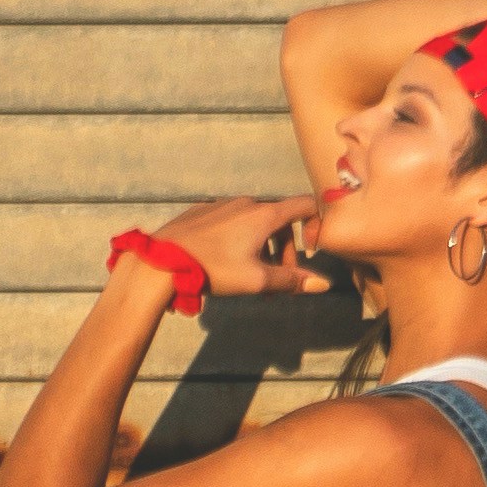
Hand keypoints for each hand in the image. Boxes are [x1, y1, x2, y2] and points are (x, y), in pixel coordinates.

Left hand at [143, 195, 333, 296]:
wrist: (162, 261)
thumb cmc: (213, 269)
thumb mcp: (257, 280)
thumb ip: (292, 280)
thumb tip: (324, 283)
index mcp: (264, 214)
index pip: (305, 204)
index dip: (316, 224)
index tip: (310, 251)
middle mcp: (246, 202)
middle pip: (279, 221)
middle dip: (284, 250)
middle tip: (277, 281)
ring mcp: (222, 204)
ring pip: (254, 223)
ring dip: (262, 248)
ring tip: (251, 277)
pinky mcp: (203, 211)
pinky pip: (231, 222)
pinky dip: (239, 240)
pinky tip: (225, 263)